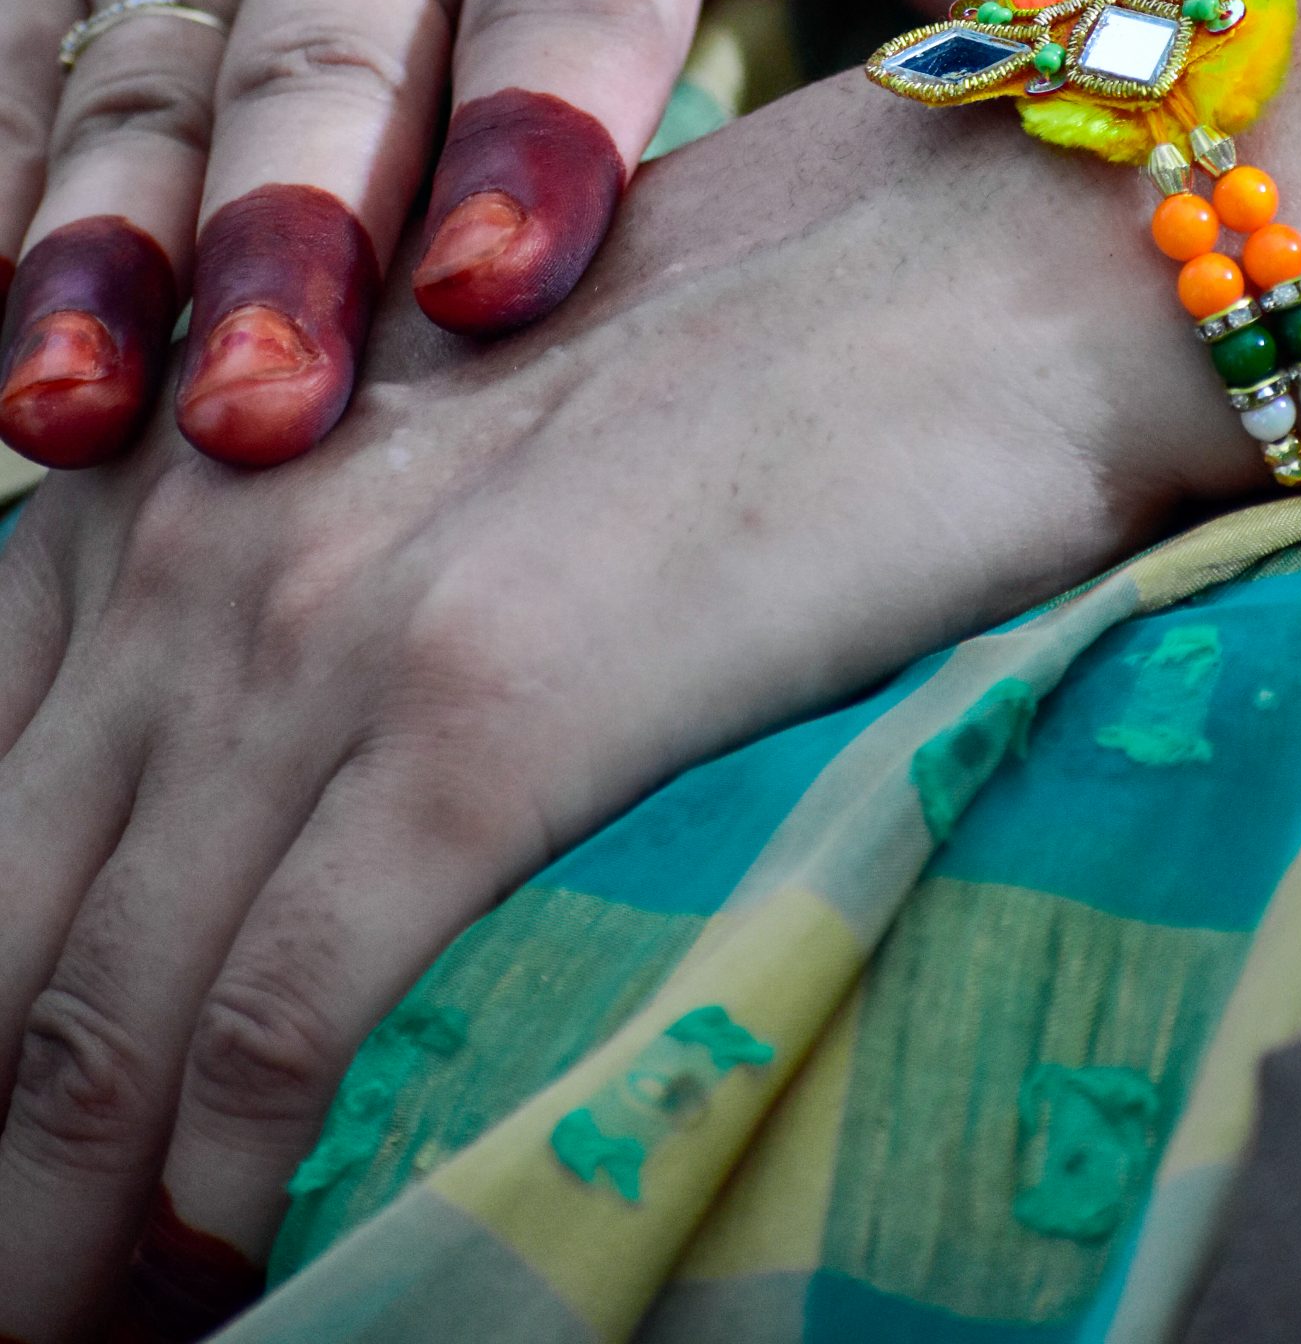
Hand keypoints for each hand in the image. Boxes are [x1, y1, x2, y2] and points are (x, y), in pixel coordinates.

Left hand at [0, 64, 1192, 1335]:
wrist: (999, 265)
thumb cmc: (773, 336)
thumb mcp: (476, 424)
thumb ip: (327, 551)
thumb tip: (265, 779)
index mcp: (189, 450)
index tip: (9, 1096)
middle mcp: (205, 528)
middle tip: (10, 1281)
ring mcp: (335, 616)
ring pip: (98, 994)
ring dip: (58, 1209)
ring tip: (74, 1331)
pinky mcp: (486, 710)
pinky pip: (280, 1008)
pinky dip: (220, 1174)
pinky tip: (222, 1267)